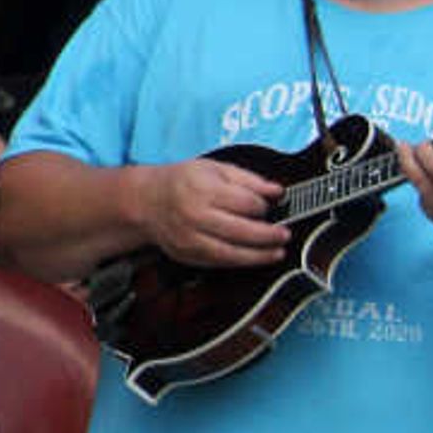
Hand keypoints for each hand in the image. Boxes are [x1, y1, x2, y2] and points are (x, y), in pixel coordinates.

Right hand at [142, 154, 289, 266]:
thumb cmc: (183, 181)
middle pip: (240, 230)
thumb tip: (277, 190)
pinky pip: (219, 263)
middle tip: (284, 234)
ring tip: (277, 253)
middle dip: (267, 235)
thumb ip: (249, 179)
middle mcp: (195, 215)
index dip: (262, 206)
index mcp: (203, 189)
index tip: (270, 205)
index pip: (244, 203)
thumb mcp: (215, 169)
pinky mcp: (188, 255)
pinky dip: (240, 262)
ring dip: (258, 256)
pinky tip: (255, 258)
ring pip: (230, 253)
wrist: (147, 201)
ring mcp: (190, 239)